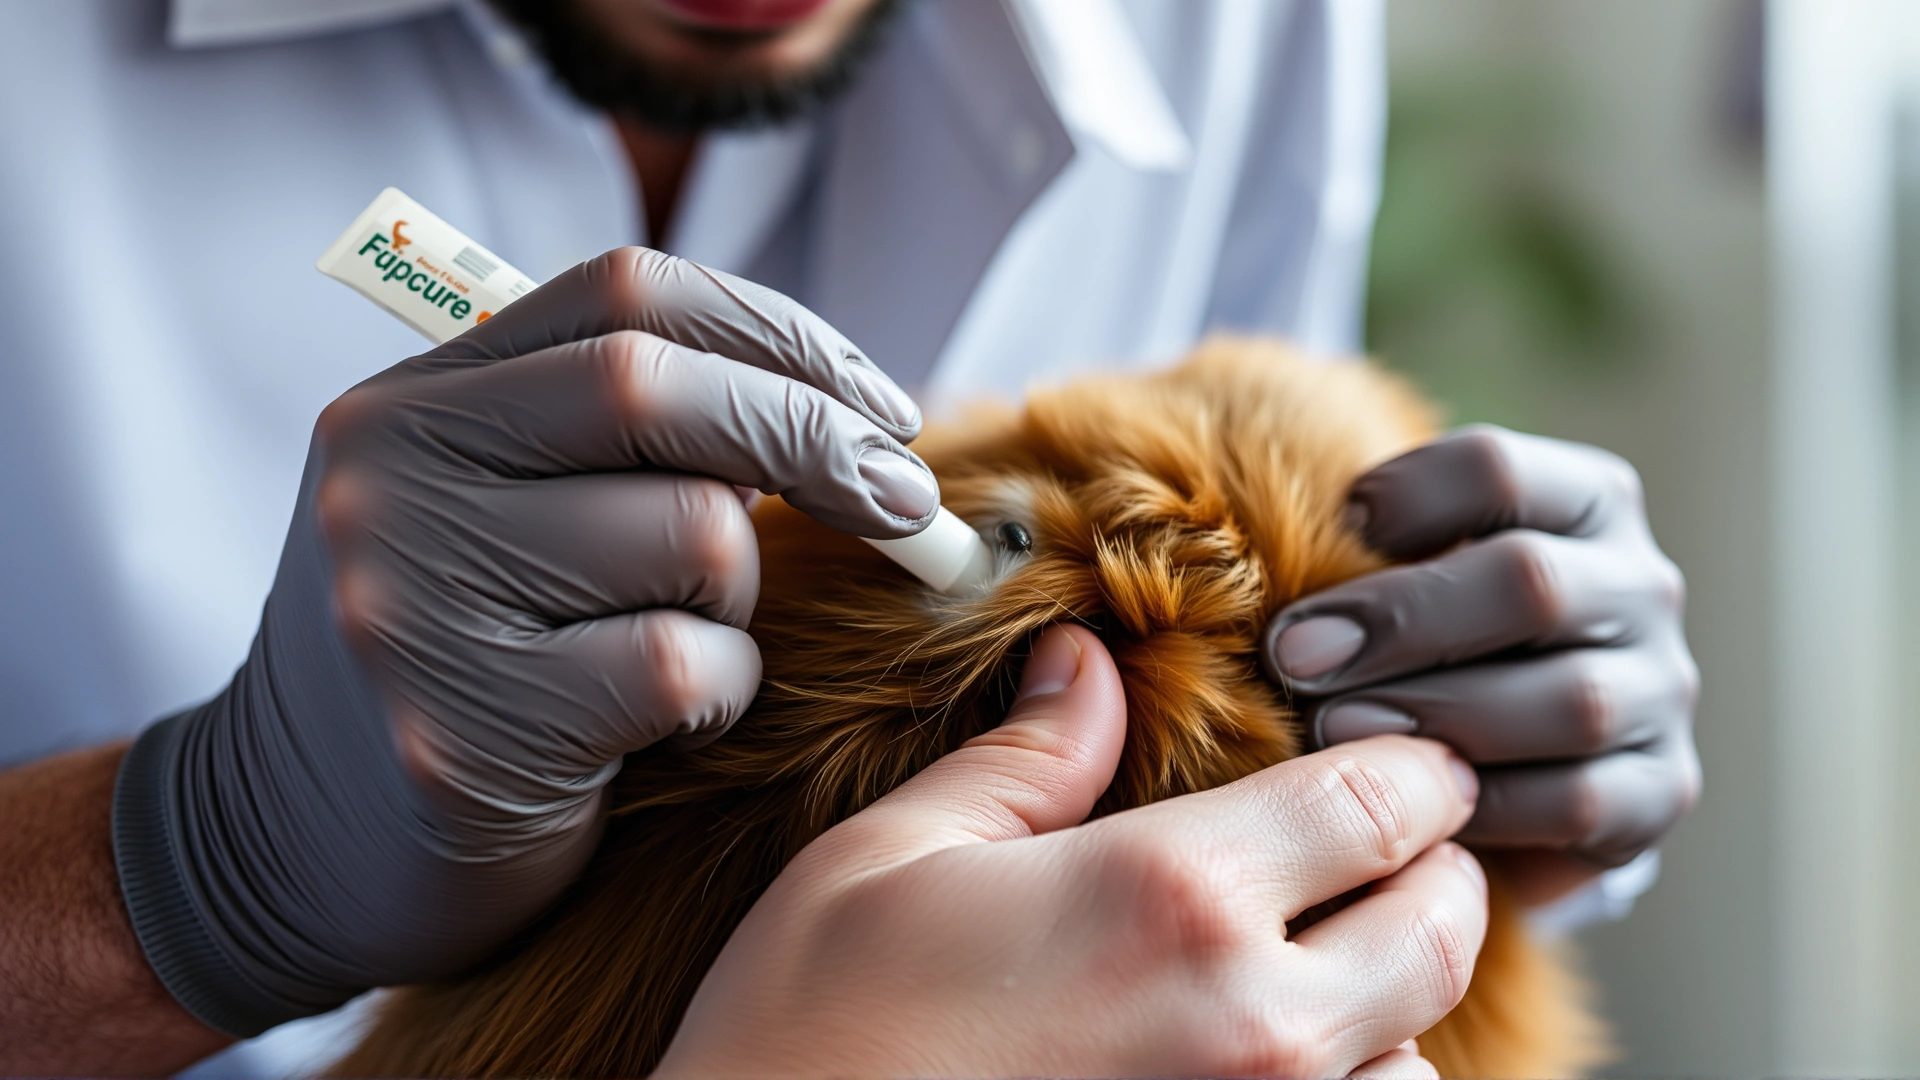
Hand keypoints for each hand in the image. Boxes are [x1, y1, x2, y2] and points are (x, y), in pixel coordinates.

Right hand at [112, 249, 936, 1035]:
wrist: (285, 847)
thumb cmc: (456, 666)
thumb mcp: (497, 515)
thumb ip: (623, 443)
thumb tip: (850, 410)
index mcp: (411, 402)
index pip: (627, 292)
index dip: (780, 333)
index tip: (879, 405)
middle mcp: (390, 478)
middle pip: (660, 387)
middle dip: (820, 438)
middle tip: (906, 507)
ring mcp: (412, 603)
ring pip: (693, 535)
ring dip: (740, 598)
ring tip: (685, 644)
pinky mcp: (460, 732)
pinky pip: (680, 664)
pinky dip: (718, 689)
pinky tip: (663, 723)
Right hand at [658, 626, 1487, 1078]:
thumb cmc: (805, 1035)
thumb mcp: (891, 858)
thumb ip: (1024, 760)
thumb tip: (1085, 663)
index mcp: (1168, 894)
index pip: (1381, 802)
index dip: (1419, 766)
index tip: (1412, 754)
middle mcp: (1249, 1024)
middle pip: (1442, 929)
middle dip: (1435, 873)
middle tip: (1391, 846)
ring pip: (1418, 1056)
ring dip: (1390, 1001)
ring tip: (1324, 967)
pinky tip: (1266, 1065)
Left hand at [1263, 426, 1700, 893]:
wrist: (1511, 758)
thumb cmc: (1426, 637)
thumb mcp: (1404, 567)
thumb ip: (1358, 542)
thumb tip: (1240, 543)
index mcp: (1584, 500)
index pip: (1497, 469)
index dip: (1405, 494)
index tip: (1330, 527)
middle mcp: (1639, 586)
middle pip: (1529, 580)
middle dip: (1398, 619)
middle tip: (1292, 655)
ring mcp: (1658, 691)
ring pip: (1565, 699)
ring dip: (1434, 714)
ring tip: (1331, 729)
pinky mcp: (1656, 792)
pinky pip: (1576, 804)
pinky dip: (1480, 805)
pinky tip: (1402, 809)